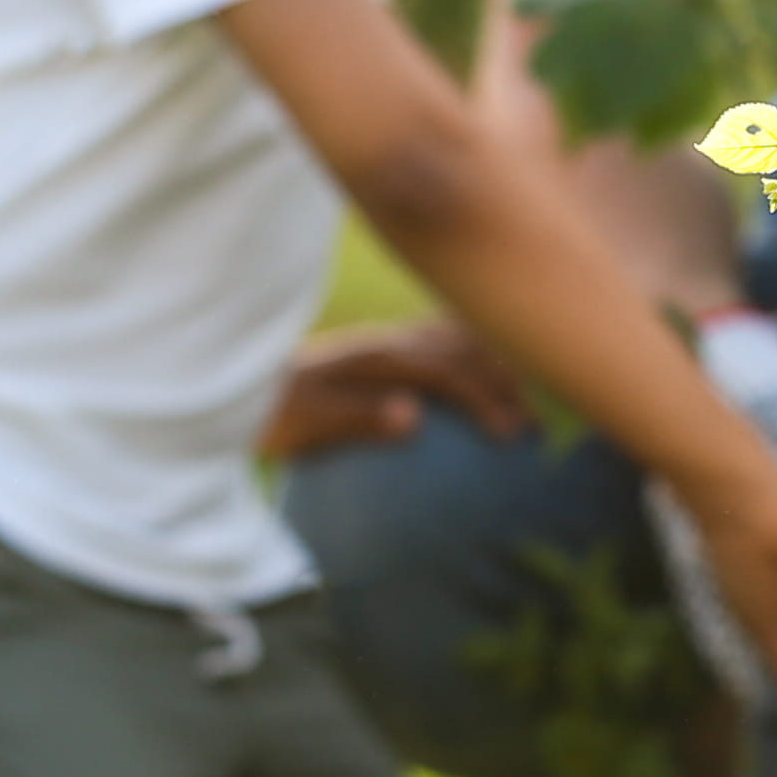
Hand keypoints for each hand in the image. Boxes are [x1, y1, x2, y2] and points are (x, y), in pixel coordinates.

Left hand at [258, 319, 522, 461]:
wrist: (240, 384)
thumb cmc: (271, 414)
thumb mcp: (305, 425)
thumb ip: (357, 419)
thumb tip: (412, 417)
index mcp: (378, 357)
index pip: (448, 370)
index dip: (486, 397)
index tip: (512, 435)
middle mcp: (392, 341)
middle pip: (468, 349)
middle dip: (508, 381)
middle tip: (536, 428)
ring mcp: (392, 341)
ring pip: (462, 341)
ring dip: (498, 367)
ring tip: (524, 404)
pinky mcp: (389, 350)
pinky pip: (445, 345)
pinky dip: (476, 359)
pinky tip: (489, 386)